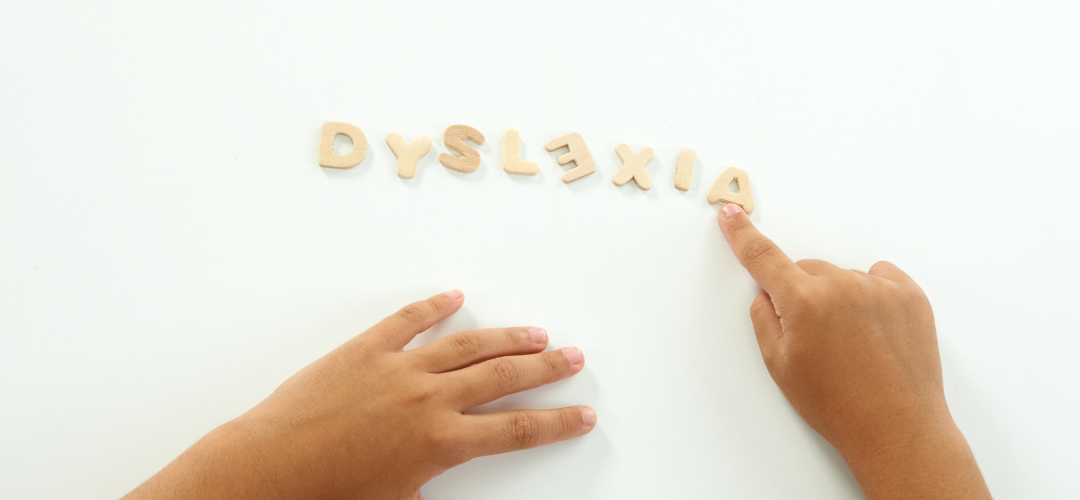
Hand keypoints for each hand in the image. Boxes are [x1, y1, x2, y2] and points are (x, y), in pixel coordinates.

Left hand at [124, 290, 594, 499]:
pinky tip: (452, 297)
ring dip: (505, 336)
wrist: (267, 472)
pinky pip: (407, 322)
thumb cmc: (326, 495)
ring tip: (534, 331)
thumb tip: (450, 468)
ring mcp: (398, 369)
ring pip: (467, 344)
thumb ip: (433, 480)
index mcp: (440, 443)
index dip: (556, 423)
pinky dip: (432, 307)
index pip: (517, 430)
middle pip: (504, 377)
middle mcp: (428, 400)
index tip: (582, 415)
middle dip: (545, 368)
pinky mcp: (364, 350)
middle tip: (573, 358)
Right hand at [716, 204, 989, 498]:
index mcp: (804, 302)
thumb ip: (765, 319)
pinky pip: (879, 278)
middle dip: (802, 294)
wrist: (897, 429)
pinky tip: (872, 331)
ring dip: (838, 298)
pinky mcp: (910, 295)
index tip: (731, 214)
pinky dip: (871, 295)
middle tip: (815, 338)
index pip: (762, 257)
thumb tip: (767, 294)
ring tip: (851, 344)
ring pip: (842, 277)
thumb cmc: (838, 405)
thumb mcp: (780, 366)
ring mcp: (880, 288)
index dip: (741, 233)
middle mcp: (842, 285)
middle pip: (806, 271)